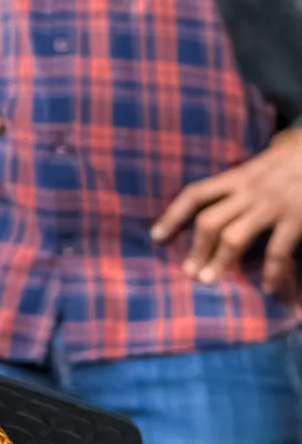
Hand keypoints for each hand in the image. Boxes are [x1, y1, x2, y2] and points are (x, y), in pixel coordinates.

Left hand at [151, 126, 301, 297]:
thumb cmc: (294, 156)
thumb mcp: (263, 161)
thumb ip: (242, 178)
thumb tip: (219, 194)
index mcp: (238, 176)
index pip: (195, 194)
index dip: (172, 215)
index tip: (156, 237)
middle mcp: (250, 190)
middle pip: (209, 221)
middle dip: (196, 249)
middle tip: (189, 272)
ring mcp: (272, 205)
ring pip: (234, 237)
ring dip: (220, 262)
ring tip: (210, 281)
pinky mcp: (297, 218)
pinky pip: (277, 251)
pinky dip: (273, 273)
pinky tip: (269, 287)